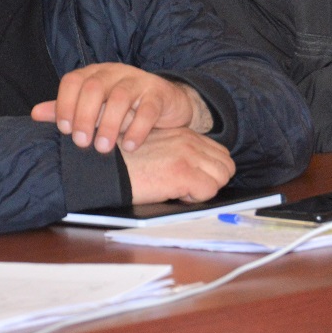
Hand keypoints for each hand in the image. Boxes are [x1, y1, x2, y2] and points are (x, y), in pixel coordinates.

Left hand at [32, 64, 211, 153]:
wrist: (166, 102)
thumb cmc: (124, 106)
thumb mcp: (94, 107)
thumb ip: (68, 109)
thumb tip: (35, 114)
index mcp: (94, 73)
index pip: (73, 81)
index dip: (64, 104)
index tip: (64, 130)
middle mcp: (114, 72)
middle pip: (94, 87)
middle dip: (84, 116)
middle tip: (82, 143)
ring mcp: (138, 81)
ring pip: (120, 97)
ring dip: (109, 125)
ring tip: (104, 148)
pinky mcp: (158, 93)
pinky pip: (148, 109)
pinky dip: (137, 129)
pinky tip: (130, 146)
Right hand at [121, 128, 235, 203]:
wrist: (105, 167)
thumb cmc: (127, 162)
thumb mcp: (159, 147)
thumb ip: (180, 151)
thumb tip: (199, 169)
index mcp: (185, 134)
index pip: (219, 153)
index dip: (210, 171)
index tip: (191, 179)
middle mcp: (190, 142)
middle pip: (226, 166)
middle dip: (212, 181)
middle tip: (188, 186)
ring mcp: (188, 157)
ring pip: (221, 178)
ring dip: (205, 189)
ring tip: (181, 189)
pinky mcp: (182, 174)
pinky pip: (208, 191)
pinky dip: (196, 197)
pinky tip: (175, 193)